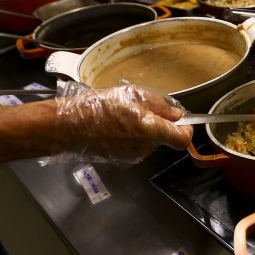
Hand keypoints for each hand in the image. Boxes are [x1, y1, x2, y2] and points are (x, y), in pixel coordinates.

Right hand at [51, 82, 192, 164]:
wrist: (67, 127)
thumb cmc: (98, 107)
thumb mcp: (131, 94)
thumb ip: (159, 105)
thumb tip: (177, 113)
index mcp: (151, 130)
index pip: (182, 139)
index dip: (187, 129)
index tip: (183, 120)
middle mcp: (145, 147)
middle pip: (163, 137)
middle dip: (157, 123)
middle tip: (138, 107)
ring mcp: (133, 156)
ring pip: (147, 141)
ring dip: (141, 129)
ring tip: (121, 114)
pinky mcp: (121, 159)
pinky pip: (133, 146)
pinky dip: (129, 136)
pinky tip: (113, 125)